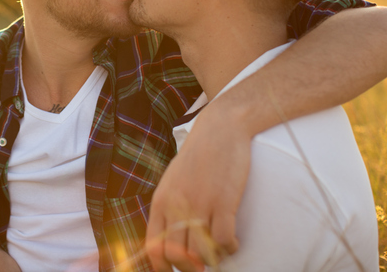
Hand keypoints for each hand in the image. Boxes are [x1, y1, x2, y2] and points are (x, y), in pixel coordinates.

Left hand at [146, 106, 247, 270]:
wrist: (220, 128)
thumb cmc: (198, 156)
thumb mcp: (173, 180)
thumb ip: (169, 207)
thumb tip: (167, 236)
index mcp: (161, 201)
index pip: (153, 247)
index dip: (163, 267)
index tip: (177, 270)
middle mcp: (176, 206)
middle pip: (176, 256)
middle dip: (190, 268)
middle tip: (202, 264)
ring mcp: (199, 204)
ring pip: (201, 254)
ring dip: (212, 260)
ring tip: (220, 250)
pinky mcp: (223, 201)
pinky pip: (223, 241)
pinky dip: (230, 248)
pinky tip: (233, 241)